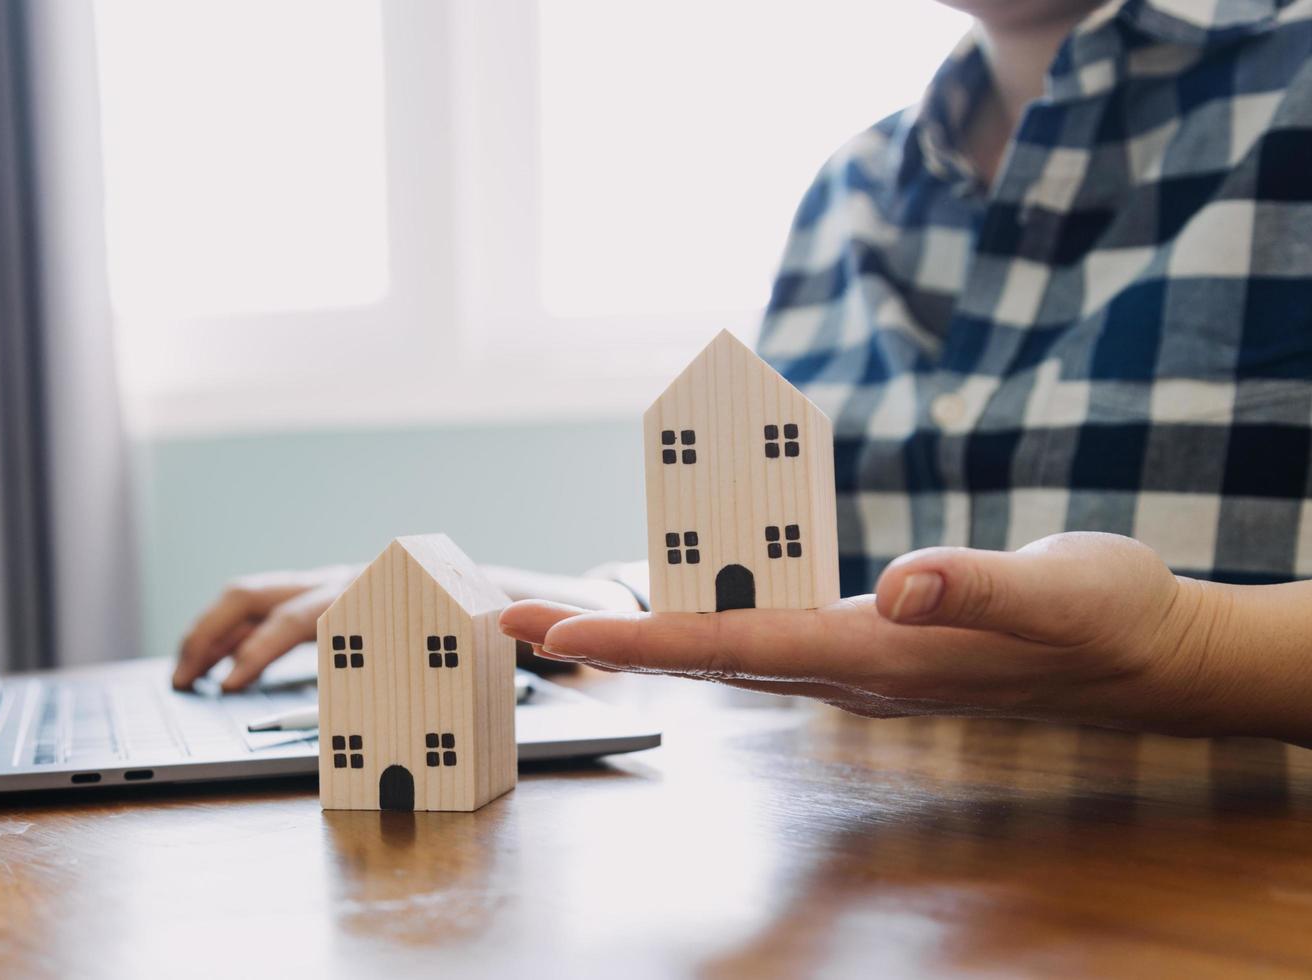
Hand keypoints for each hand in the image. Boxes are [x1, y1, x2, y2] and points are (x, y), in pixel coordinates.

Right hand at [175, 561, 642, 692]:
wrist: (504, 589)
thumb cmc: (502, 614)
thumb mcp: (510, 630)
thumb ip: (525, 634)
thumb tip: (532, 633)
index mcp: (381, 589)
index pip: (304, 616)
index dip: (263, 653)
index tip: (233, 687)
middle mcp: (349, 580)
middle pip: (259, 595)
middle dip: (215, 636)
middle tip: (186, 683)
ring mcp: (334, 585)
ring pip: (253, 595)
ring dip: (210, 632)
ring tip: (182, 677)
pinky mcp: (329, 599)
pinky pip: (267, 608)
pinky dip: (232, 635)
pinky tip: (215, 669)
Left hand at [500, 533, 1246, 736]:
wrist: (1147, 656)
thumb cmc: (1111, 620)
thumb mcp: (1065, 596)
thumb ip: (982, 592)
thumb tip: (899, 588)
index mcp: (875, 657)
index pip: (731, 648)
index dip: (637, 642)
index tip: (554, 636)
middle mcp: (844, 668)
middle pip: (697, 656)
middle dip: (598, 643)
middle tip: (506, 622)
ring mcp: (849, 662)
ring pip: (718, 647)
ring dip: (632, 633)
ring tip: (556, 616)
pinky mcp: (864, 643)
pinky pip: (757, 630)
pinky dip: (695, 616)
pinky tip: (670, 599)